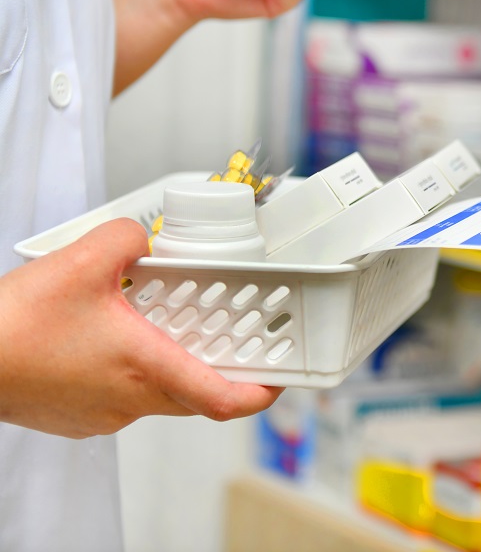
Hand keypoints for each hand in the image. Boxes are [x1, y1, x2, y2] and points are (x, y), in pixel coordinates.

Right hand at [0, 219, 280, 438]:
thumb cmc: (13, 326)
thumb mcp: (84, 259)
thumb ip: (128, 238)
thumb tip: (140, 239)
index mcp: (147, 367)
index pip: (224, 398)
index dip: (261, 392)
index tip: (279, 378)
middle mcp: (131, 400)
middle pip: (195, 392)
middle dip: (215, 364)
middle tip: (223, 335)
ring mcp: (102, 415)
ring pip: (155, 392)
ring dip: (163, 361)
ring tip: (153, 322)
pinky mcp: (76, 418)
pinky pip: (118, 394)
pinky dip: (125, 369)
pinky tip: (106, 337)